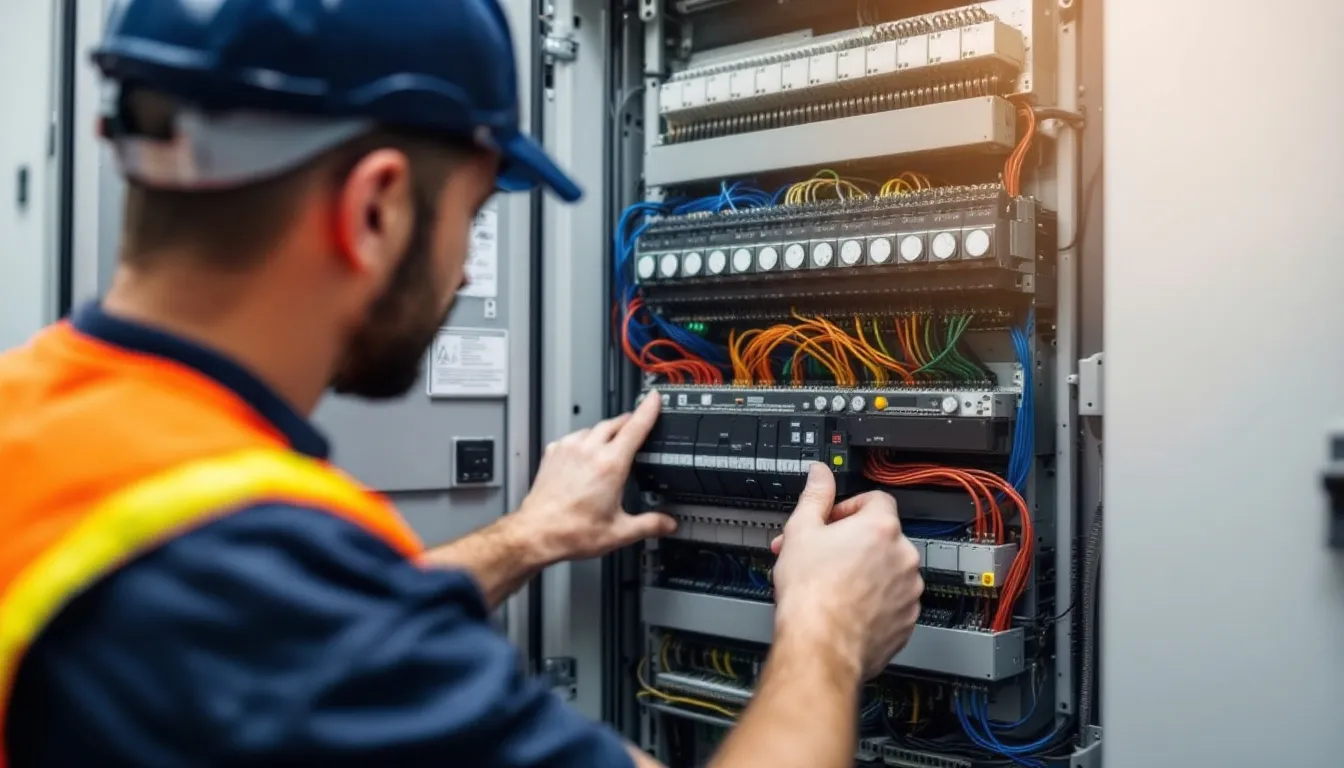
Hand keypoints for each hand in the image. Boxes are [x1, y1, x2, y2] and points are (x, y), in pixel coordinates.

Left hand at [516, 392, 675, 561]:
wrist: (537, 532)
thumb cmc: (571, 531)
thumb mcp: (620, 532)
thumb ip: (650, 525)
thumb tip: (668, 523)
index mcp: (610, 465)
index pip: (635, 427)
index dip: (648, 410)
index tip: (654, 398)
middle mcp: (588, 451)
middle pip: (615, 423)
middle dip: (629, 422)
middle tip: (638, 426)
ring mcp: (568, 449)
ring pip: (593, 428)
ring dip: (606, 431)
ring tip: (612, 444)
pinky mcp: (553, 453)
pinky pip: (574, 437)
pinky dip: (584, 440)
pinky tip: (586, 454)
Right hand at [770, 464, 923, 679]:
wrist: (821, 645)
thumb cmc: (811, 594)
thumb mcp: (801, 531)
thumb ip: (815, 495)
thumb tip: (821, 473)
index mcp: (881, 528)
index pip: (875, 500)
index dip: (849, 508)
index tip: (832, 521)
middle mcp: (904, 557)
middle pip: (881, 537)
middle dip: (851, 542)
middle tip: (821, 554)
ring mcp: (909, 591)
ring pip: (888, 570)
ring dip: (864, 571)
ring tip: (831, 583)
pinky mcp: (907, 620)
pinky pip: (892, 600)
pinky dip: (874, 600)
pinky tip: (845, 605)